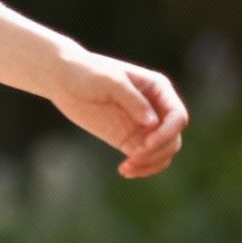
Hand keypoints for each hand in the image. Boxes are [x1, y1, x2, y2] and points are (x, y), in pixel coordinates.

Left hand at [44, 48, 187, 178]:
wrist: (64, 79)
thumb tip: (152, 122)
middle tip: (133, 159)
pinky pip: (146, 158)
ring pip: (163, 152)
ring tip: (127, 168)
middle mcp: (156, 108)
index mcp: (158, 89)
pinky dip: (142, 168)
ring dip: (151, 164)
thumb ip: (132, 99)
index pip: (177, 117)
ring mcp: (143, 125)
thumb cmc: (87, 72)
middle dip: (158, 152)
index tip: (146, 144)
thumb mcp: (110, 80)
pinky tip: (124, 170)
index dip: (167, 134)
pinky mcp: (129, 139)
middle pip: (173, 138)